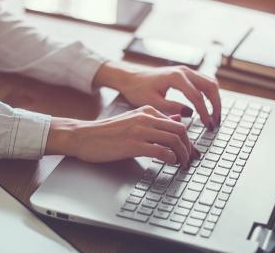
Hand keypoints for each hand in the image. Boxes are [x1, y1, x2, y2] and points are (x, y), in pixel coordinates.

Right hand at [46, 105, 199, 167]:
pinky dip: (170, 158)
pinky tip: (170, 163)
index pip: (178, 123)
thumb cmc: (109, 131)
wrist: (84, 136)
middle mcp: (146, 118)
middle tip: (190, 159)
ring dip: (183, 155)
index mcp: (148, 111)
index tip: (190, 151)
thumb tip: (178, 119)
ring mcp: (140, 131)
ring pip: (174, 140)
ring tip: (182, 164)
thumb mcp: (134, 120)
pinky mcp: (133, 145)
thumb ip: (156, 120)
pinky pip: (161, 151)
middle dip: (189, 147)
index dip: (188, 140)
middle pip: (180, 131)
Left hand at [93, 63, 221, 129]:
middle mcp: (184, 71)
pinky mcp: (186, 74)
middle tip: (216, 122)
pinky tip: (208, 107)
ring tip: (214, 117)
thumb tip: (190, 114)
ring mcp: (186, 71)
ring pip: (210, 82)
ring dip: (215, 99)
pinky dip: (210, 94)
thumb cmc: (138, 90)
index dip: (204, 112)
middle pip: (210, 86)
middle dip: (216, 105)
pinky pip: (204, 82)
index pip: (197, 96)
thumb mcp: (152, 102)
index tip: (208, 125)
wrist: (130, 77)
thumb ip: (172, 108)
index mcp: (176, 77)